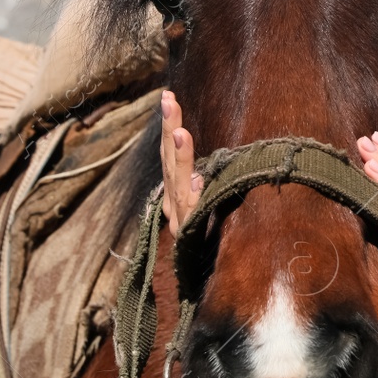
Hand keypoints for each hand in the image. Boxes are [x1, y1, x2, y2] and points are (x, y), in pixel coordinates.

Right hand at [160, 90, 203, 233]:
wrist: (205, 282)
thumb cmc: (210, 241)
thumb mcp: (202, 207)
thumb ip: (196, 185)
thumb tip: (200, 164)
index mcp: (177, 192)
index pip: (170, 153)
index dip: (169, 125)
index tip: (169, 96)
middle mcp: (174, 202)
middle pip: (169, 160)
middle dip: (168, 128)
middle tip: (168, 99)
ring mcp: (181, 217)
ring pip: (177, 182)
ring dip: (179, 156)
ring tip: (180, 131)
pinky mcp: (190, 232)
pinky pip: (191, 210)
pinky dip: (190, 193)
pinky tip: (195, 180)